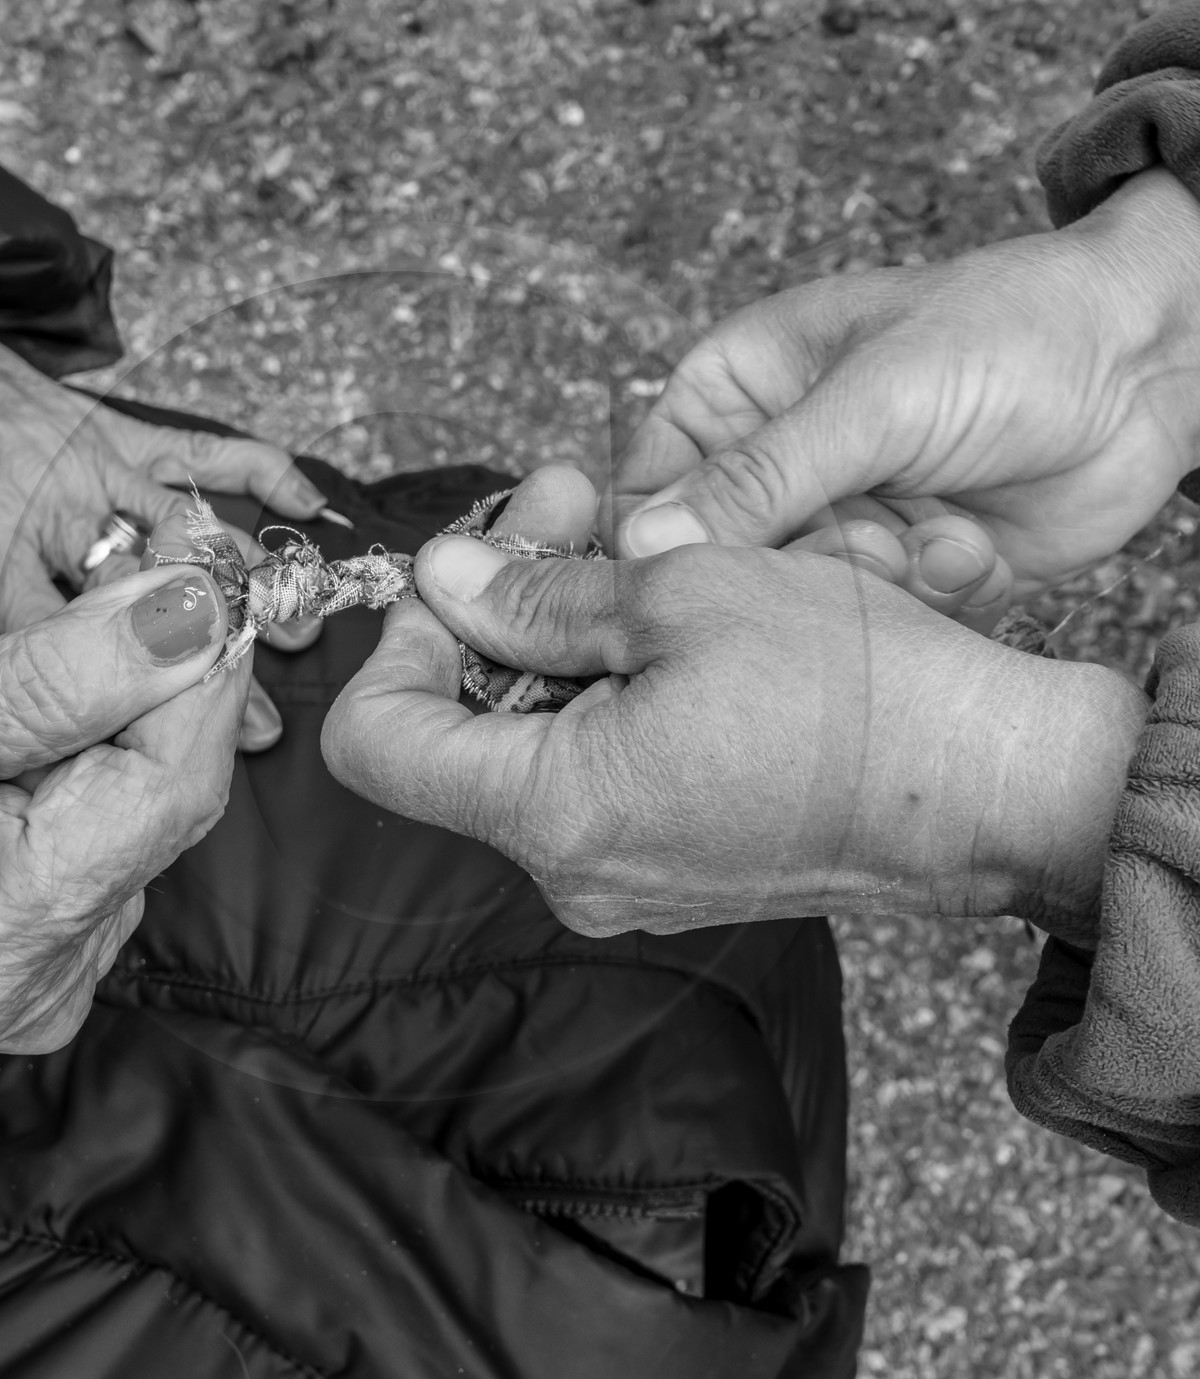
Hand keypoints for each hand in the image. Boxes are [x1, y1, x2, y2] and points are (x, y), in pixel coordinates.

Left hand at [0, 289, 320, 749]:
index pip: (64, 639)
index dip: (125, 697)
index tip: (178, 745)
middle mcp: (54, 504)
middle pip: (148, 590)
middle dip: (208, 655)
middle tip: (263, 718)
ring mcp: (93, 460)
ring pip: (190, 524)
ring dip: (250, 577)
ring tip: (300, 629)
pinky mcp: (116, 426)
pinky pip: (198, 446)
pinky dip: (258, 466)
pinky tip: (307, 505)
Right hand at [0, 564, 246, 1051]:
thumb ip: (33, 684)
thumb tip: (188, 622)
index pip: (165, 794)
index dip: (197, 670)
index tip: (197, 569)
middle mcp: (39, 981)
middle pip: (161, 796)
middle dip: (133, 678)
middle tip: (87, 585)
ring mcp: (47, 965)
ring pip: (133, 793)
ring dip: (76, 708)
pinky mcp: (46, 934)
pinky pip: (97, 811)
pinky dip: (56, 744)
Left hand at [324, 495, 1146, 942]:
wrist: (1005, 789)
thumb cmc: (864, 695)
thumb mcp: (685, 596)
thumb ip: (537, 595)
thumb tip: (443, 578)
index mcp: (553, 814)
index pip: (374, 742)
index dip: (400, 640)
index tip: (468, 566)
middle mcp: (572, 870)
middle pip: (458, 731)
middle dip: (497, 604)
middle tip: (564, 499)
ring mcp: (624, 879)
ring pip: (532, 743)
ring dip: (559, 635)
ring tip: (632, 542)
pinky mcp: (674, 867)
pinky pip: (597, 771)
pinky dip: (607, 689)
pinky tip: (668, 618)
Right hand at [610, 168, 1199, 615]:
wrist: (1154, 363)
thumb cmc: (1009, 333)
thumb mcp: (871, 399)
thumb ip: (756, 481)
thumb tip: (639, 552)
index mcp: (735, 396)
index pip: (644, 498)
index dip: (656, 554)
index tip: (695, 585)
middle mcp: (775, 467)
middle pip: (717, 571)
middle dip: (798, 570)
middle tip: (866, 538)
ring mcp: (836, 522)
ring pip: (795, 608)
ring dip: (873, 584)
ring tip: (938, 533)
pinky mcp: (899, 571)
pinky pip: (871, 624)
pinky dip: (928, 596)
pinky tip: (973, 545)